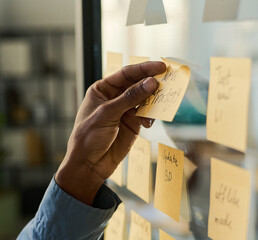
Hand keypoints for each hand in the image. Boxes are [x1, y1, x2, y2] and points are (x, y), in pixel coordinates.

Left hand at [55, 61, 165, 204]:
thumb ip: (130, 98)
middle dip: (152, 82)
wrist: (88, 164)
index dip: (144, 69)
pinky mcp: (133, 124)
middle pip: (137, 84)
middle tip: (169, 80)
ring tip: (163, 100)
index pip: (126, 74)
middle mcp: (115, 97)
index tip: (161, 67)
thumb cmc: (89, 136)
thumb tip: (151, 83)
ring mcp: (125, 110)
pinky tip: (148, 122)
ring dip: (154, 100)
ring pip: (144, 99)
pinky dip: (151, 116)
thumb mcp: (108, 114)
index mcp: (103, 89)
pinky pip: (147, 115)